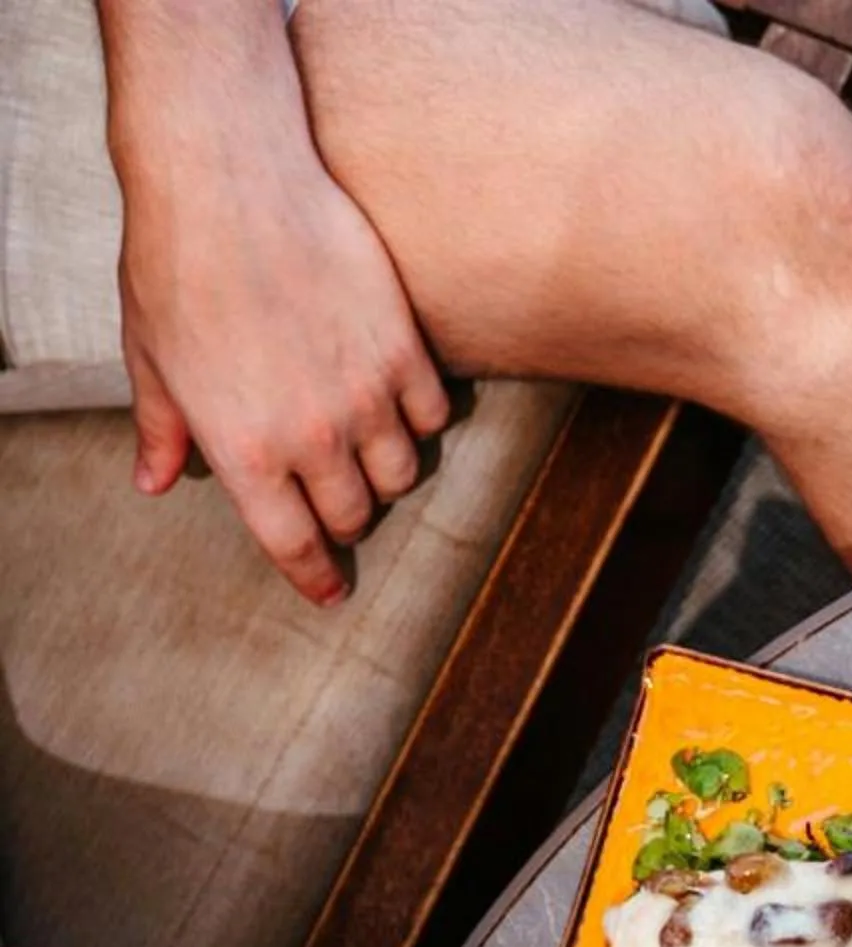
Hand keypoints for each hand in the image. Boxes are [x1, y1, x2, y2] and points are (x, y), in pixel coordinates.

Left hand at [114, 118, 449, 603]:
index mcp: (241, 448)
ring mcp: (365, 396)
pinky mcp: (404, 352)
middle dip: (344, 515)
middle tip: (336, 498)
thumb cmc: (173, 263)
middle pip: (354, 513)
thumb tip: (155, 479)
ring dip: (384, 470)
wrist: (228, 182)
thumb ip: (163, 428)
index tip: (329, 591)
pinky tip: (397, 398)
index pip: (291, 544)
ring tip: (369, 448)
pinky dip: (418, 419)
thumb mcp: (149, 354)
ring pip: (400, 473)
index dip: (314, 576)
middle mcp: (310, 436)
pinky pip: (433, 417)